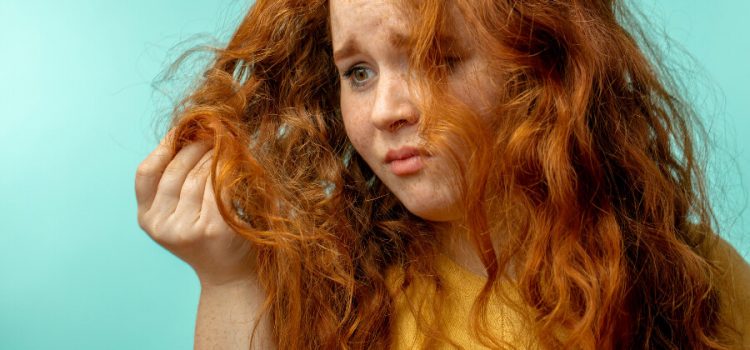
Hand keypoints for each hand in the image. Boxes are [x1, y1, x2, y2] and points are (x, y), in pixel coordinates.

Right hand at [135, 132, 255, 286]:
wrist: (230, 273)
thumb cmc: (207, 235)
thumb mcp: (180, 212)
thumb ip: (174, 183)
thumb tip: (187, 134)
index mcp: (147, 218)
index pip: (146, 173)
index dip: (163, 147)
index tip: (181, 129)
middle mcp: (162, 225)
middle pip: (176, 171)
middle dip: (196, 146)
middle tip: (214, 132)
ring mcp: (187, 228)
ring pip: (200, 176)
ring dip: (215, 154)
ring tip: (228, 142)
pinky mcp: (214, 228)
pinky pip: (221, 187)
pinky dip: (230, 169)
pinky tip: (237, 159)